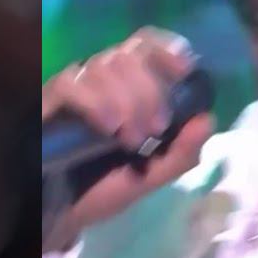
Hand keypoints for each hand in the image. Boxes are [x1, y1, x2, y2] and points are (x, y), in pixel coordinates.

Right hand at [40, 27, 214, 248]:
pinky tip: (107, 127)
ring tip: (129, 140)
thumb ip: (181, 153)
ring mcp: (75, 86)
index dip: (168, 49)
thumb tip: (208, 119)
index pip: (147, 44)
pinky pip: (72, 82)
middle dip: (150, 91)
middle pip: (131, 54)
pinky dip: (96, 101)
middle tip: (154, 129)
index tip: (184, 71)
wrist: (60, 213)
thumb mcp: (150, 175)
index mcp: (130, 86)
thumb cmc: (104, 187)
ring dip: (126, 100)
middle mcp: (103, 78)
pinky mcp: (49, 99)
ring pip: (104, 64)